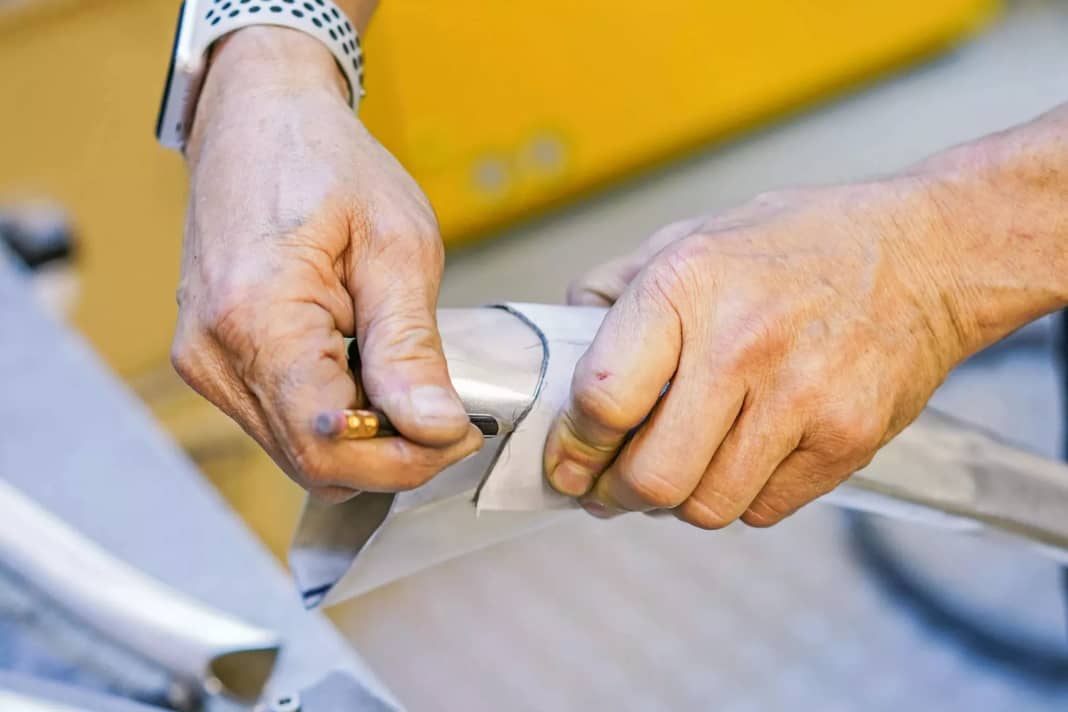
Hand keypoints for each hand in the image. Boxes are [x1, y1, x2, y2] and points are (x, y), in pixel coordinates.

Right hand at [171, 28, 481, 500]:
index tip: (459, 432)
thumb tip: (436, 428)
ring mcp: (207, 362)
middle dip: (393, 456)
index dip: (406, 458)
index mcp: (256, 318)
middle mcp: (215, 355)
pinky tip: (364, 370)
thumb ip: (410, 348)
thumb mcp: (397, 246)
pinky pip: (283, 424)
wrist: (258, 119)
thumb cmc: (327, 164)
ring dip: (366, 441)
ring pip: (300, 453)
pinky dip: (337, 420)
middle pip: (314, 463)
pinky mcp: (214, 362)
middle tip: (447, 415)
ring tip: (405, 379)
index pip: (332, 445)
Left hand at [544, 179, 980, 526]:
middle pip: (650, 477)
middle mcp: (742, 344)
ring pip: (706, 508)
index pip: (601, 399)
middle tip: (610, 488)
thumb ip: (615, 289)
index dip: (573, 445)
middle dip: (616, 495)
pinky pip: (764, 510)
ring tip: (681, 469)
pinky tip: (742, 458)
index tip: (568, 460)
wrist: (924, 255)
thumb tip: (562, 341)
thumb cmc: (798, 246)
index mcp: (687, 286)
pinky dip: (740, 498)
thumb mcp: (691, 237)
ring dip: (679, 501)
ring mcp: (801, 397)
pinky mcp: (848, 440)